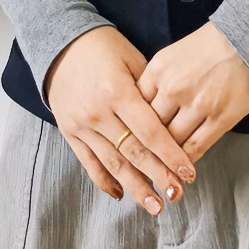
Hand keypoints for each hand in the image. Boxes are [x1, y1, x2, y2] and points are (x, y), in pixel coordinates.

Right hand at [44, 26, 196, 214]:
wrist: (60, 44)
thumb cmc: (104, 47)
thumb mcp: (131, 58)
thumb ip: (149, 90)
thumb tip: (171, 121)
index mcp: (117, 91)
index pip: (149, 131)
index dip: (170, 154)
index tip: (188, 172)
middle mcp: (98, 112)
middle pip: (133, 152)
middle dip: (157, 175)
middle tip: (177, 194)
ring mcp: (81, 125)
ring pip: (112, 163)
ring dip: (135, 187)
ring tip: (155, 205)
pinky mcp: (69, 132)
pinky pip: (89, 163)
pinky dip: (104, 181)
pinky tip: (120, 194)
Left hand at [136, 22, 248, 164]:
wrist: (245, 41)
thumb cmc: (207, 46)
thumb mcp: (170, 56)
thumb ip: (153, 82)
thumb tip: (140, 111)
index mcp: (158, 71)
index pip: (135, 108)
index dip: (132, 127)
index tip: (132, 140)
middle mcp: (173, 88)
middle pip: (150, 128)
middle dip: (147, 145)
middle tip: (144, 160)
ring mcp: (197, 105)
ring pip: (172, 142)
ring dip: (167, 157)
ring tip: (163, 168)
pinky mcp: (219, 119)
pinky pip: (195, 148)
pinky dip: (186, 160)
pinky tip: (183, 166)